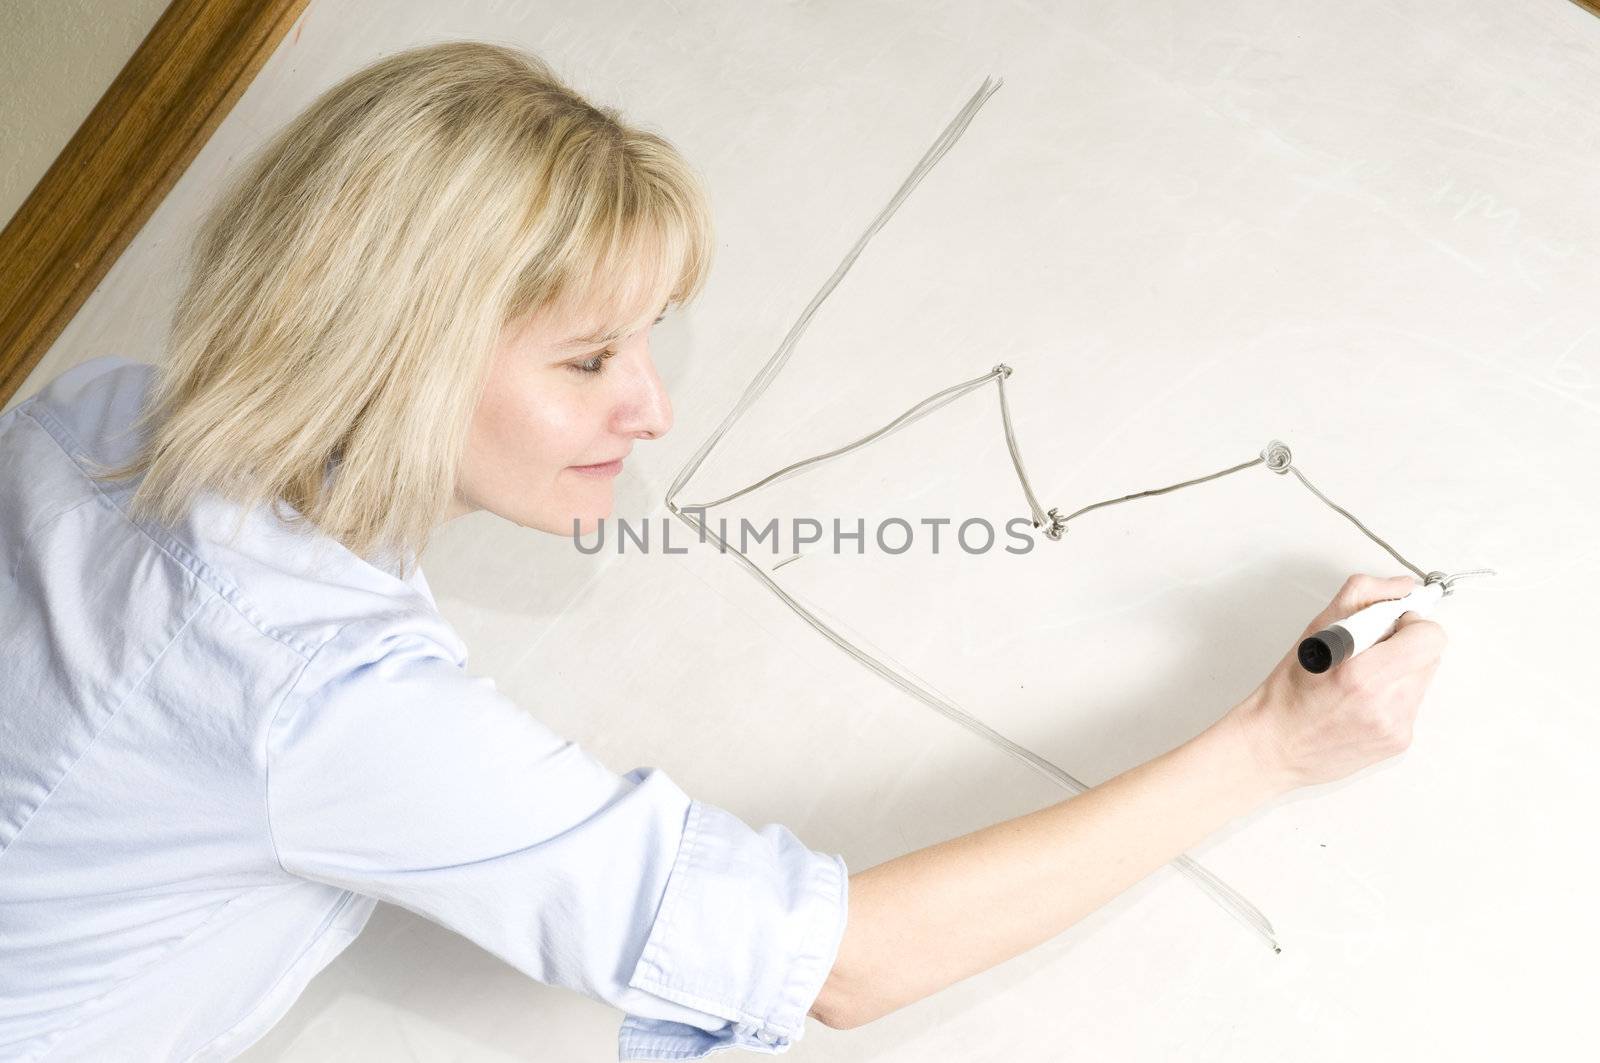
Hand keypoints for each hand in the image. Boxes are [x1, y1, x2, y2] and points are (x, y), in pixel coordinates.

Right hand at [1226, 573, 1448, 793]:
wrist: (1276, 746)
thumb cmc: (1289, 691)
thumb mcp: (1315, 630)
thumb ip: (1362, 595)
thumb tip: (1402, 587)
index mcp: (1362, 673)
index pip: (1429, 637)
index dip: (1411, 624)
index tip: (1391, 625)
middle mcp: (1384, 703)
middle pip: (1430, 656)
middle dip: (1405, 646)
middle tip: (1370, 652)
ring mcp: (1396, 725)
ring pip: (1423, 679)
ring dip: (1400, 672)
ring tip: (1362, 681)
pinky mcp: (1400, 741)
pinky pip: (1413, 705)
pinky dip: (1393, 697)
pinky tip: (1363, 703)